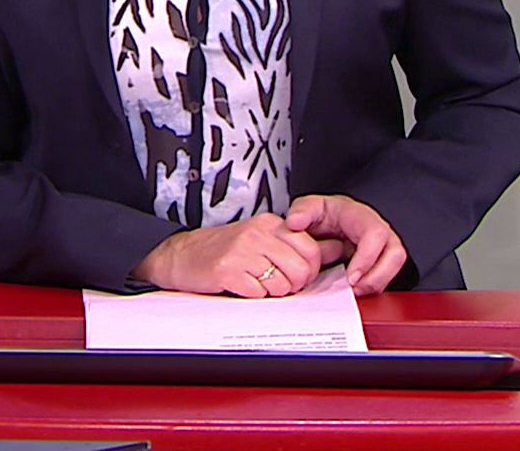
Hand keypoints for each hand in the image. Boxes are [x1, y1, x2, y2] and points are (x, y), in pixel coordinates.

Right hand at [132, 213, 334, 297]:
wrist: (182, 255)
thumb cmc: (224, 250)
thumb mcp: (262, 239)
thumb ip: (296, 245)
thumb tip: (337, 248)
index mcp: (270, 224)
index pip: (312, 250)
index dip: (309, 271)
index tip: (296, 275)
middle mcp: (258, 233)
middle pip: (301, 270)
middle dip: (294, 285)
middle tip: (276, 284)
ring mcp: (242, 251)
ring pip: (281, 284)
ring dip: (273, 293)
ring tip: (257, 284)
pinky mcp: (227, 270)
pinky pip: (257, 293)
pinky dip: (253, 296)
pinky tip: (242, 287)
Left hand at [285, 194, 406, 296]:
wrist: (330, 222)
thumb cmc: (325, 214)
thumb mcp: (310, 207)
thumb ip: (302, 211)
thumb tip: (295, 222)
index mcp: (362, 216)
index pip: (376, 235)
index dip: (367, 259)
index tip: (351, 277)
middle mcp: (378, 231)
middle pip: (395, 254)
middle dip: (376, 277)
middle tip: (353, 289)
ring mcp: (383, 247)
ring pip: (394, 268)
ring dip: (375, 284)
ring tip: (353, 292)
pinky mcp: (381, 262)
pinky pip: (385, 277)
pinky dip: (371, 288)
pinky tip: (354, 291)